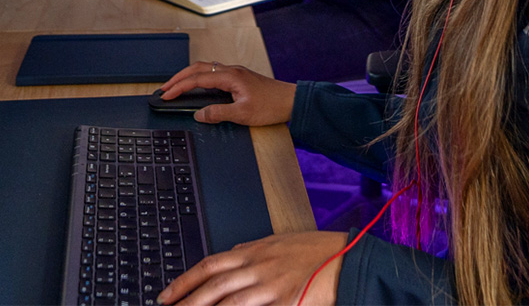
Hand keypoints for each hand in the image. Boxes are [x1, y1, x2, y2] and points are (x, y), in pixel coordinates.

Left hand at [158, 231, 346, 305]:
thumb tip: (232, 253)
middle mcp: (258, 266)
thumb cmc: (316, 251)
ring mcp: (271, 286)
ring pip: (228, 302)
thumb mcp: (279, 242)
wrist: (348, 259)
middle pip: (213, 284)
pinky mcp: (286, 303)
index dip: (185, 280)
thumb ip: (254, 250)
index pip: (210, 264)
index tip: (166, 295)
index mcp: (255, 250)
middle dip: (186, 300)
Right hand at [160, 61, 296, 124]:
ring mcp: (235, 72)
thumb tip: (199, 114)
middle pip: (197, 68)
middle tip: (164, 89)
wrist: (291, 101)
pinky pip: (213, 73)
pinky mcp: (239, 77)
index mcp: (229, 76)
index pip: (196, 79)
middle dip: (178, 77)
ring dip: (189, 76)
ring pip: (205, 69)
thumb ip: (218, 113)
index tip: (165, 95)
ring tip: (176, 86)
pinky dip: (200, 78)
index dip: (179, 87)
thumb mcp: (242, 114)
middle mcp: (231, 70)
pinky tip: (198, 87)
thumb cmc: (271, 105)